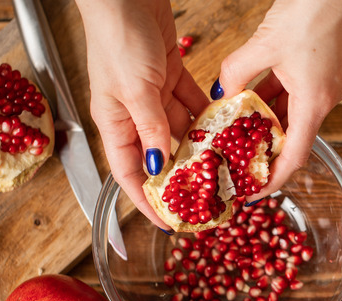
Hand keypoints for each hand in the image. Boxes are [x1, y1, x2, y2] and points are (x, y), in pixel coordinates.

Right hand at [75, 0, 208, 230]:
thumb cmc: (117, 38)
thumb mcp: (135, 89)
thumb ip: (150, 128)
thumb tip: (161, 164)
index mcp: (114, 123)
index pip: (130, 174)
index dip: (147, 201)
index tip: (169, 222)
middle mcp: (134, 114)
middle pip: (159, 156)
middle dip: (183, 177)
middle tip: (209, 196)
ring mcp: (153, 95)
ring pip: (180, 131)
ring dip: (201, 147)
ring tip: (225, 166)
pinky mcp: (170, 76)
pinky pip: (192, 104)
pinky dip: (207, 116)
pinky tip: (226, 128)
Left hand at [217, 0, 341, 200]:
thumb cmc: (310, 11)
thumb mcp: (264, 44)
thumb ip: (237, 73)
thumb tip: (220, 93)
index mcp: (314, 104)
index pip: (293, 158)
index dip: (272, 181)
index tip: (251, 195)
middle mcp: (322, 100)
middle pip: (291, 139)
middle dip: (263, 153)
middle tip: (235, 163)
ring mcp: (322, 85)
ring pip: (288, 115)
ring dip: (263, 125)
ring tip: (234, 135)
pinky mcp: (318, 70)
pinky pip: (291, 95)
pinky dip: (269, 100)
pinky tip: (246, 100)